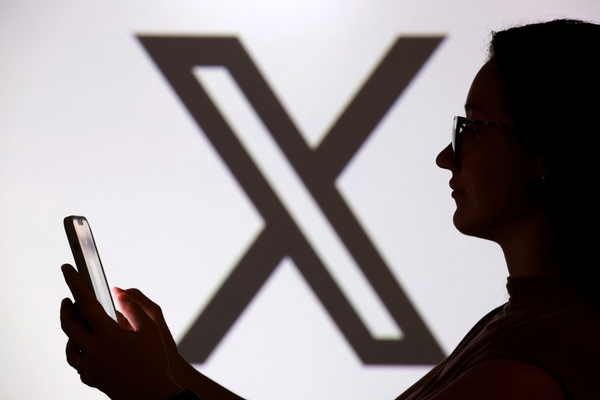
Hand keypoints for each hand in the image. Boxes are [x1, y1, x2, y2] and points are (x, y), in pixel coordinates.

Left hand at [60, 264, 181, 399]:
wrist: (155, 395)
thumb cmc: (156, 361)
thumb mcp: (151, 327)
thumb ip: (133, 306)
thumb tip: (118, 294)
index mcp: (107, 334)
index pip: (85, 301)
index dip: (74, 282)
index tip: (67, 270)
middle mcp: (93, 350)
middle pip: (68, 323)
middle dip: (66, 308)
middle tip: (69, 299)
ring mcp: (89, 367)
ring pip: (69, 343)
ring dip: (71, 329)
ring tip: (79, 321)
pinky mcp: (91, 379)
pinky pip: (77, 360)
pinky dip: (78, 348)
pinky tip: (87, 345)